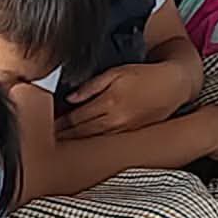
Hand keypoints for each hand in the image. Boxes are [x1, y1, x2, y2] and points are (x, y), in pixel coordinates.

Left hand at [57, 63, 194, 138]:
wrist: (172, 86)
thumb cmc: (144, 75)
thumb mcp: (116, 72)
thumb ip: (92, 86)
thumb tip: (71, 98)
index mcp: (109, 102)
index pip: (76, 117)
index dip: (59, 122)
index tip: (45, 125)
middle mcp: (116, 119)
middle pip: (81, 131)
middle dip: (63, 135)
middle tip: (44, 139)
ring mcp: (123, 129)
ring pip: (92, 139)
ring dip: (75, 142)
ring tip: (59, 144)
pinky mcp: (130, 134)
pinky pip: (106, 141)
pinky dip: (91, 143)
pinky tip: (82, 143)